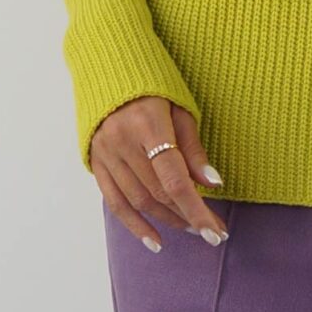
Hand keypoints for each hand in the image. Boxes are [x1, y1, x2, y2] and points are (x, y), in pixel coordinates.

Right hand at [91, 97, 227, 250]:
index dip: (196, 209)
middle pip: (158, 192)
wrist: (109, 70)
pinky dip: (134, 225)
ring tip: (192, 228)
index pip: (174, 179)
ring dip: (168, 220)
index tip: (216, 232)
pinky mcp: (96, 162)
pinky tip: (155, 241)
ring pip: (139, 200)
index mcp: (147, 124)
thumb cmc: (154, 88)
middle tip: (213, 230)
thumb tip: (212, 184)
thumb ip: (193, 149)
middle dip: (188, 216)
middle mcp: (122, 141)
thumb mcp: (181, 109)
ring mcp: (105, 153)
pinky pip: (115, 202)